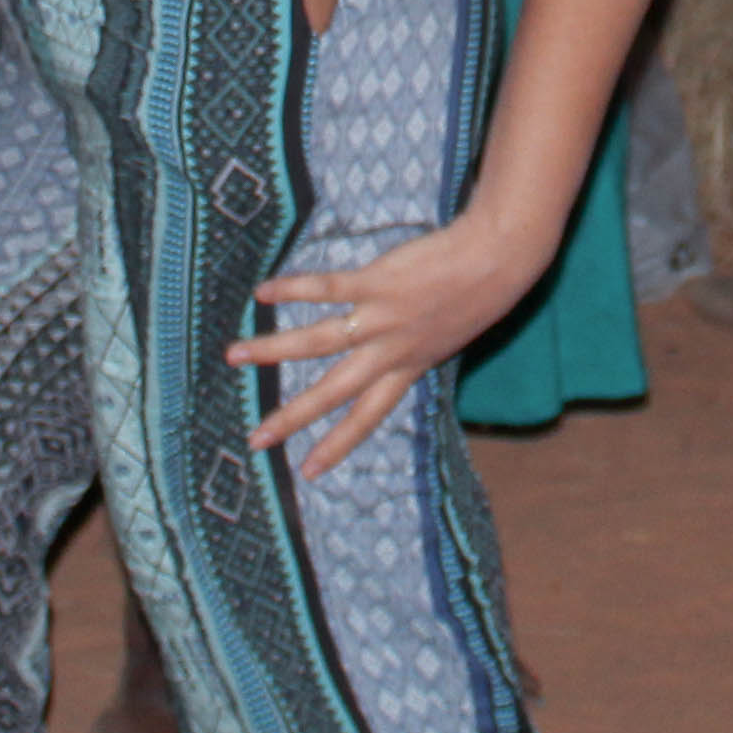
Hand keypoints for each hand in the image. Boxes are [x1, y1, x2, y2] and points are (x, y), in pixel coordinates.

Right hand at [233, 208, 551, 479]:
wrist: (498, 260)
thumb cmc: (475, 295)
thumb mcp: (444, 339)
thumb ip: (412, 352)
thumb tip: (388, 356)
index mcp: (407, 369)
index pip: (367, 417)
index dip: (337, 445)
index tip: (307, 472)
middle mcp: (390, 352)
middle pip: (333, 392)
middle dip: (291, 417)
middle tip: (255, 438)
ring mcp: (381, 318)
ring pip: (317, 342)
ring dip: (272, 350)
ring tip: (235, 354)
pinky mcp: (377, 282)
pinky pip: (328, 288)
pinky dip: (293, 289)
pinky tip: (263, 293)